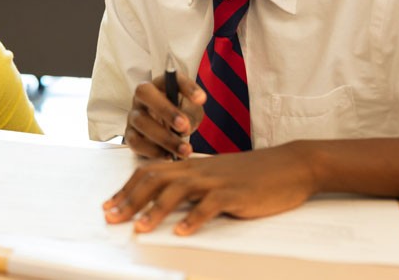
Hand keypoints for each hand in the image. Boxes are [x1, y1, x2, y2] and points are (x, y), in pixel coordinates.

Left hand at [103, 142, 317, 234]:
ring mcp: (216, 181)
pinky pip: (211, 206)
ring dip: (156, 210)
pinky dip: (194, 219)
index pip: (149, 172)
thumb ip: (192, 183)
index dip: (126, 188)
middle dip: (130, 199)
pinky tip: (182, 233)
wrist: (290, 165)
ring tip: (139, 228)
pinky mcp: (236, 194)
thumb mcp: (216, 174)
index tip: (108, 205)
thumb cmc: (252, 174)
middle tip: (111, 218)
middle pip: (155, 180)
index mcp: (191, 167)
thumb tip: (167, 198)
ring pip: (177, 191)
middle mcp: (198, 171)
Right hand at [126, 72, 205, 158]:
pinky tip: (170, 156)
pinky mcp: (130, 134)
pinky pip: (135, 142)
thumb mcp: (190, 109)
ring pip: (141, 121)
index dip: (186, 87)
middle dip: (166, 110)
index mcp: (159, 84)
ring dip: (164, 137)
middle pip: (145, 93)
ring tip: (185, 150)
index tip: (202, 99)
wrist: (165, 132)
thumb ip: (191, 110)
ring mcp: (133, 115)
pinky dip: (153, 151)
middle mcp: (142, 96)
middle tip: (184, 127)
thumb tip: (190, 116)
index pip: (171, 77)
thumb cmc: (179, 116)